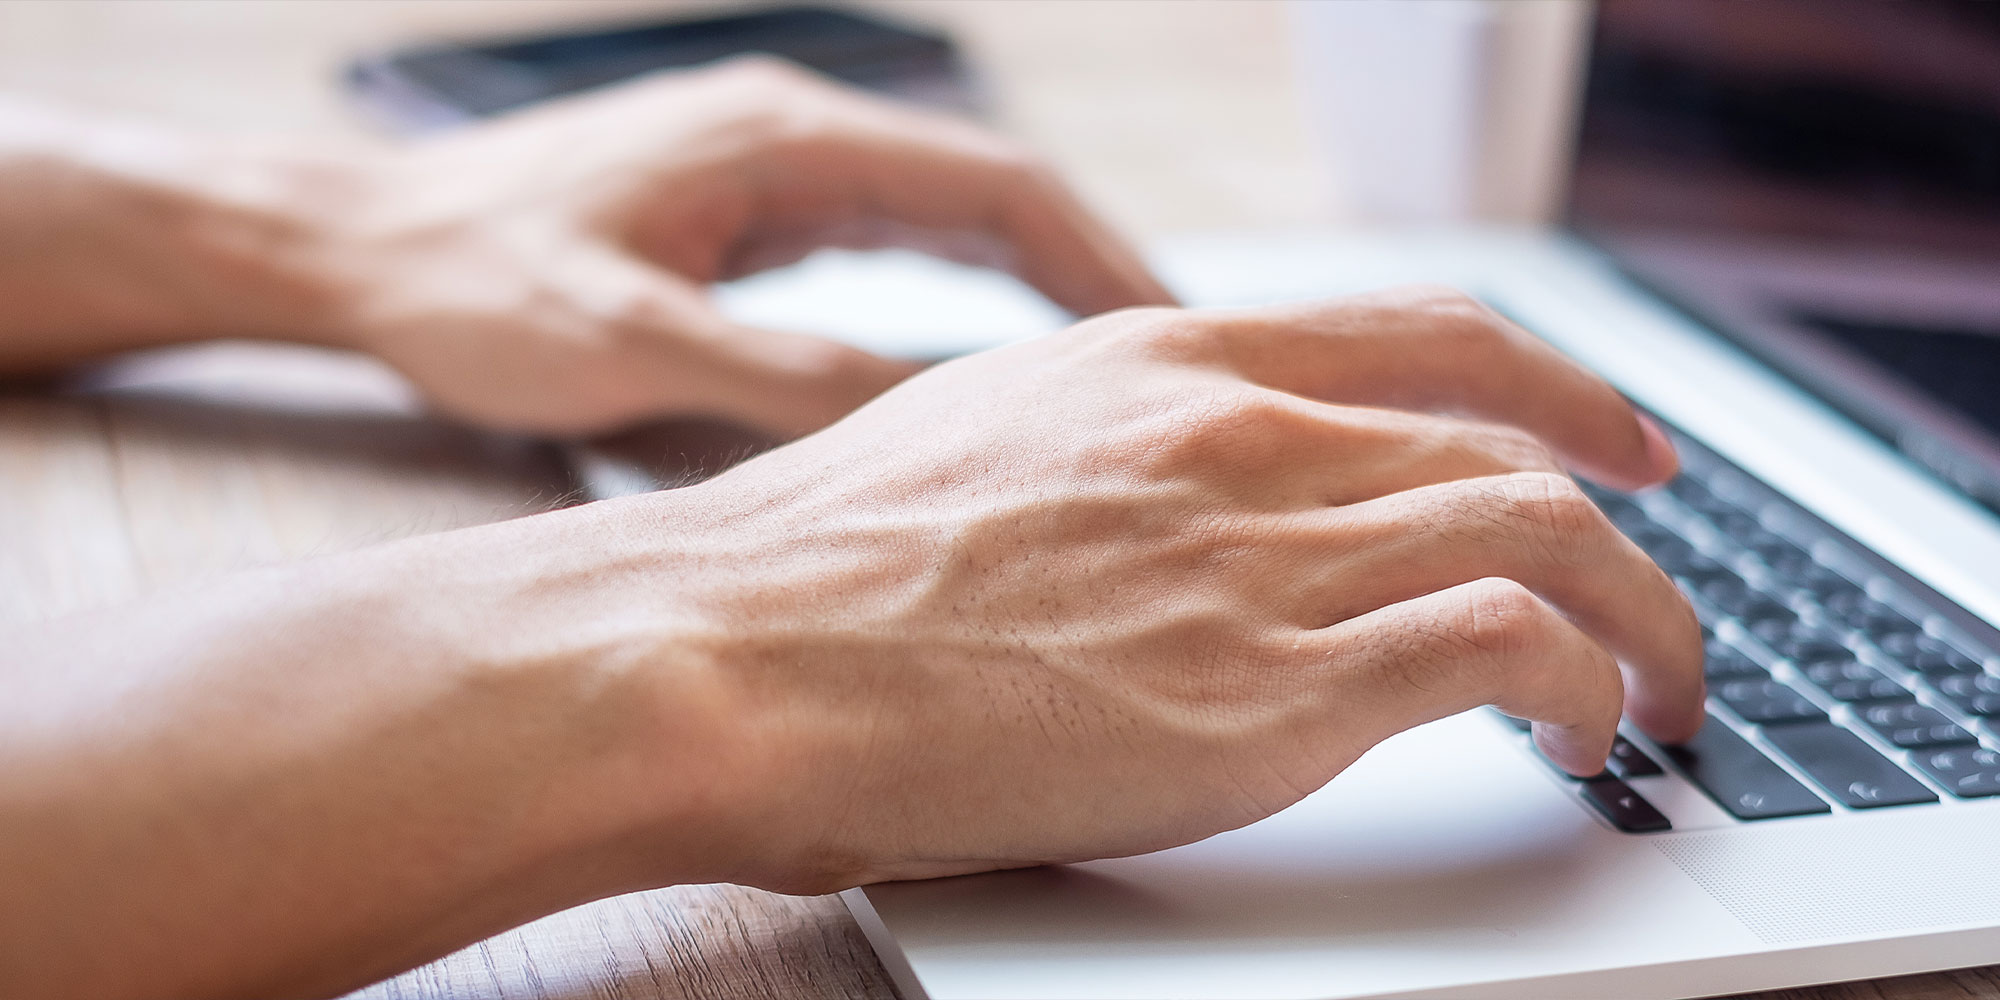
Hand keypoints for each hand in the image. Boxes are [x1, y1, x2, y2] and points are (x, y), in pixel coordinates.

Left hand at [313, 60, 1171, 435]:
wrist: (353, 248)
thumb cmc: (464, 287)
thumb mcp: (618, 346)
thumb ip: (772, 379)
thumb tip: (925, 423)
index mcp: (781, 140)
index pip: (995, 185)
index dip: (1101, 262)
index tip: (1176, 340)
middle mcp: (792, 134)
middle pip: (995, 195)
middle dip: (1094, 278)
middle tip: (1180, 374)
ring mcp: (772, 166)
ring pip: (951, 219)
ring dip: (1038, 287)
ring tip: (1118, 378)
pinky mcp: (747, 208)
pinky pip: (894, 243)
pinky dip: (965, 295)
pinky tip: (995, 363)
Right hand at [655, 286, 1700, 890]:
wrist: (727, 653)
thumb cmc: (812, 570)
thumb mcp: (978, 442)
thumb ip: (1104, 451)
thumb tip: (1156, 496)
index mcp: (1164, 365)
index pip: (1422, 337)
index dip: (1548, 385)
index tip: (1604, 437)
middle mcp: (1236, 436)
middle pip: (1511, 438)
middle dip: (1620, 509)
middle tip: (1657, 568)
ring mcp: (1258, 553)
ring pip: (1543, 531)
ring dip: (1637, 614)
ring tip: (1652, 685)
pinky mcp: (1267, 689)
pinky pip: (1504, 649)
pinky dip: (1580, 682)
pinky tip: (1576, 734)